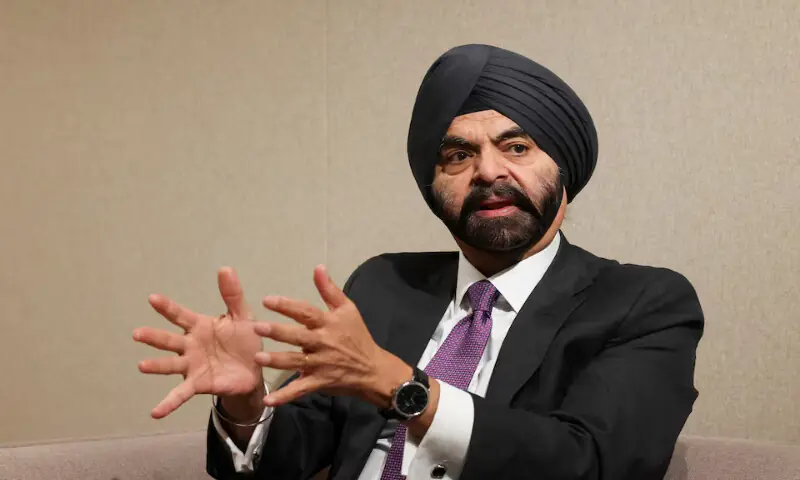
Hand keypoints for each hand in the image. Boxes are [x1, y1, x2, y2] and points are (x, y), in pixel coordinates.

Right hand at [133, 267, 263, 418]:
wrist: (255, 369)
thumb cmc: (244, 340)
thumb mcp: (242, 316)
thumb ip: (233, 295)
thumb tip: (225, 268)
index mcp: (200, 327)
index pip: (180, 315)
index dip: (167, 307)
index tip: (152, 298)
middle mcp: (190, 346)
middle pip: (169, 340)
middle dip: (154, 337)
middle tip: (137, 333)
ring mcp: (192, 366)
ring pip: (170, 365)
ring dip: (157, 366)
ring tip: (142, 366)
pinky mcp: (198, 384)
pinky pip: (180, 394)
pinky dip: (168, 403)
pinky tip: (155, 412)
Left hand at [254, 265, 411, 408]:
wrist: (373, 368)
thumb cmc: (357, 336)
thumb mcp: (348, 309)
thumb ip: (330, 290)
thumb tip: (317, 267)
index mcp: (329, 323)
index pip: (306, 312)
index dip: (288, 306)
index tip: (268, 300)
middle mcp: (323, 343)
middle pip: (299, 337)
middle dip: (278, 332)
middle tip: (258, 327)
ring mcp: (321, 364)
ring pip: (296, 362)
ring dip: (277, 361)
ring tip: (257, 358)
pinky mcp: (320, 382)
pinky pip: (300, 389)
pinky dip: (285, 396)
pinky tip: (268, 401)